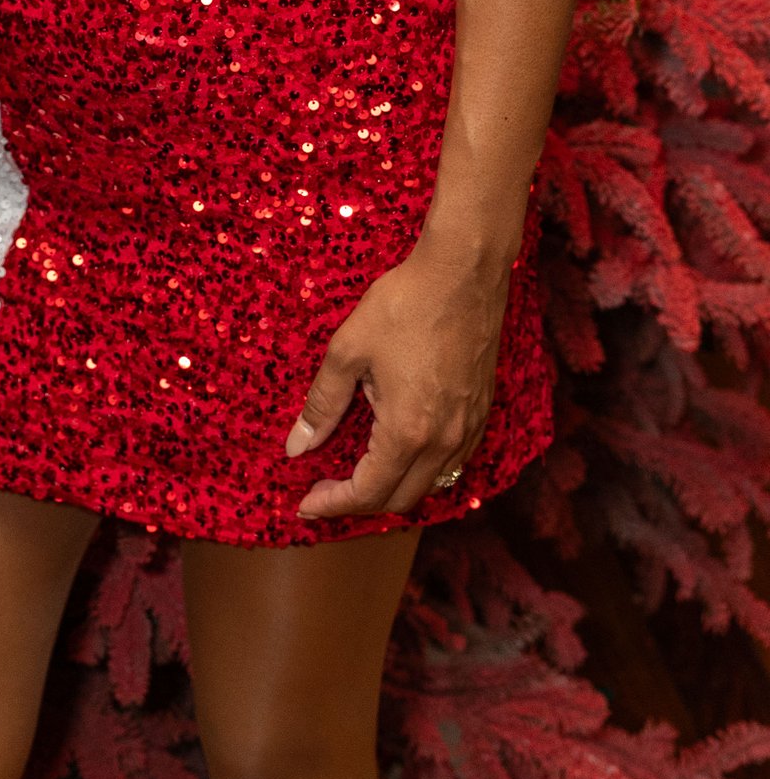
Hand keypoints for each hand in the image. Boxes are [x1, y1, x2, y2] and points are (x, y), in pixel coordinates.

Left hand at [285, 235, 508, 521]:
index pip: (368, 493)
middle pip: (401, 500)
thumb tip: (297, 446)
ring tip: (358, 474)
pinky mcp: (482, 413)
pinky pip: (452, 463)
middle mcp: (445, 442)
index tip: (306, 503)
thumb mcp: (347, 352)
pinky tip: (399, 450)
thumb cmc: (403, 305)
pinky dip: (422, 471)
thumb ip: (322, 405)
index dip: (333, 505)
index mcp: (408, 432)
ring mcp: (469, 430)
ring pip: (431, 485)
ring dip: (393, 489)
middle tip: (324, 488)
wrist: (462, 273)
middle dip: (359, 503)